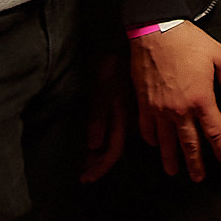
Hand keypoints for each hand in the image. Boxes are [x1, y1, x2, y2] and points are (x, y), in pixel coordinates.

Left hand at [80, 50, 130, 181]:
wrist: (134, 42)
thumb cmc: (113, 62)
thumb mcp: (103, 89)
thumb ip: (100, 118)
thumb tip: (94, 146)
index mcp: (122, 116)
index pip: (112, 150)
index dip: (100, 166)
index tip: (87, 178)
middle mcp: (127, 117)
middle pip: (114, 149)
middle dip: (99, 163)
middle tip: (86, 176)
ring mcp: (129, 110)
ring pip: (117, 139)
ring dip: (103, 153)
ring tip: (91, 162)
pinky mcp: (128, 102)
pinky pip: (119, 126)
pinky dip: (107, 137)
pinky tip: (101, 141)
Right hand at [129, 22, 220, 180]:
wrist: (155, 30)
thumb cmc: (189, 41)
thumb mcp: (219, 56)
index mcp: (201, 99)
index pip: (215, 132)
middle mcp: (180, 109)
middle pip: (189, 144)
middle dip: (195, 163)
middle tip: (198, 178)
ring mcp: (160, 109)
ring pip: (166, 141)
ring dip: (171, 158)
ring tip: (173, 172)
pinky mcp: (144, 103)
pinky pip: (147, 128)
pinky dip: (151, 140)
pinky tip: (155, 144)